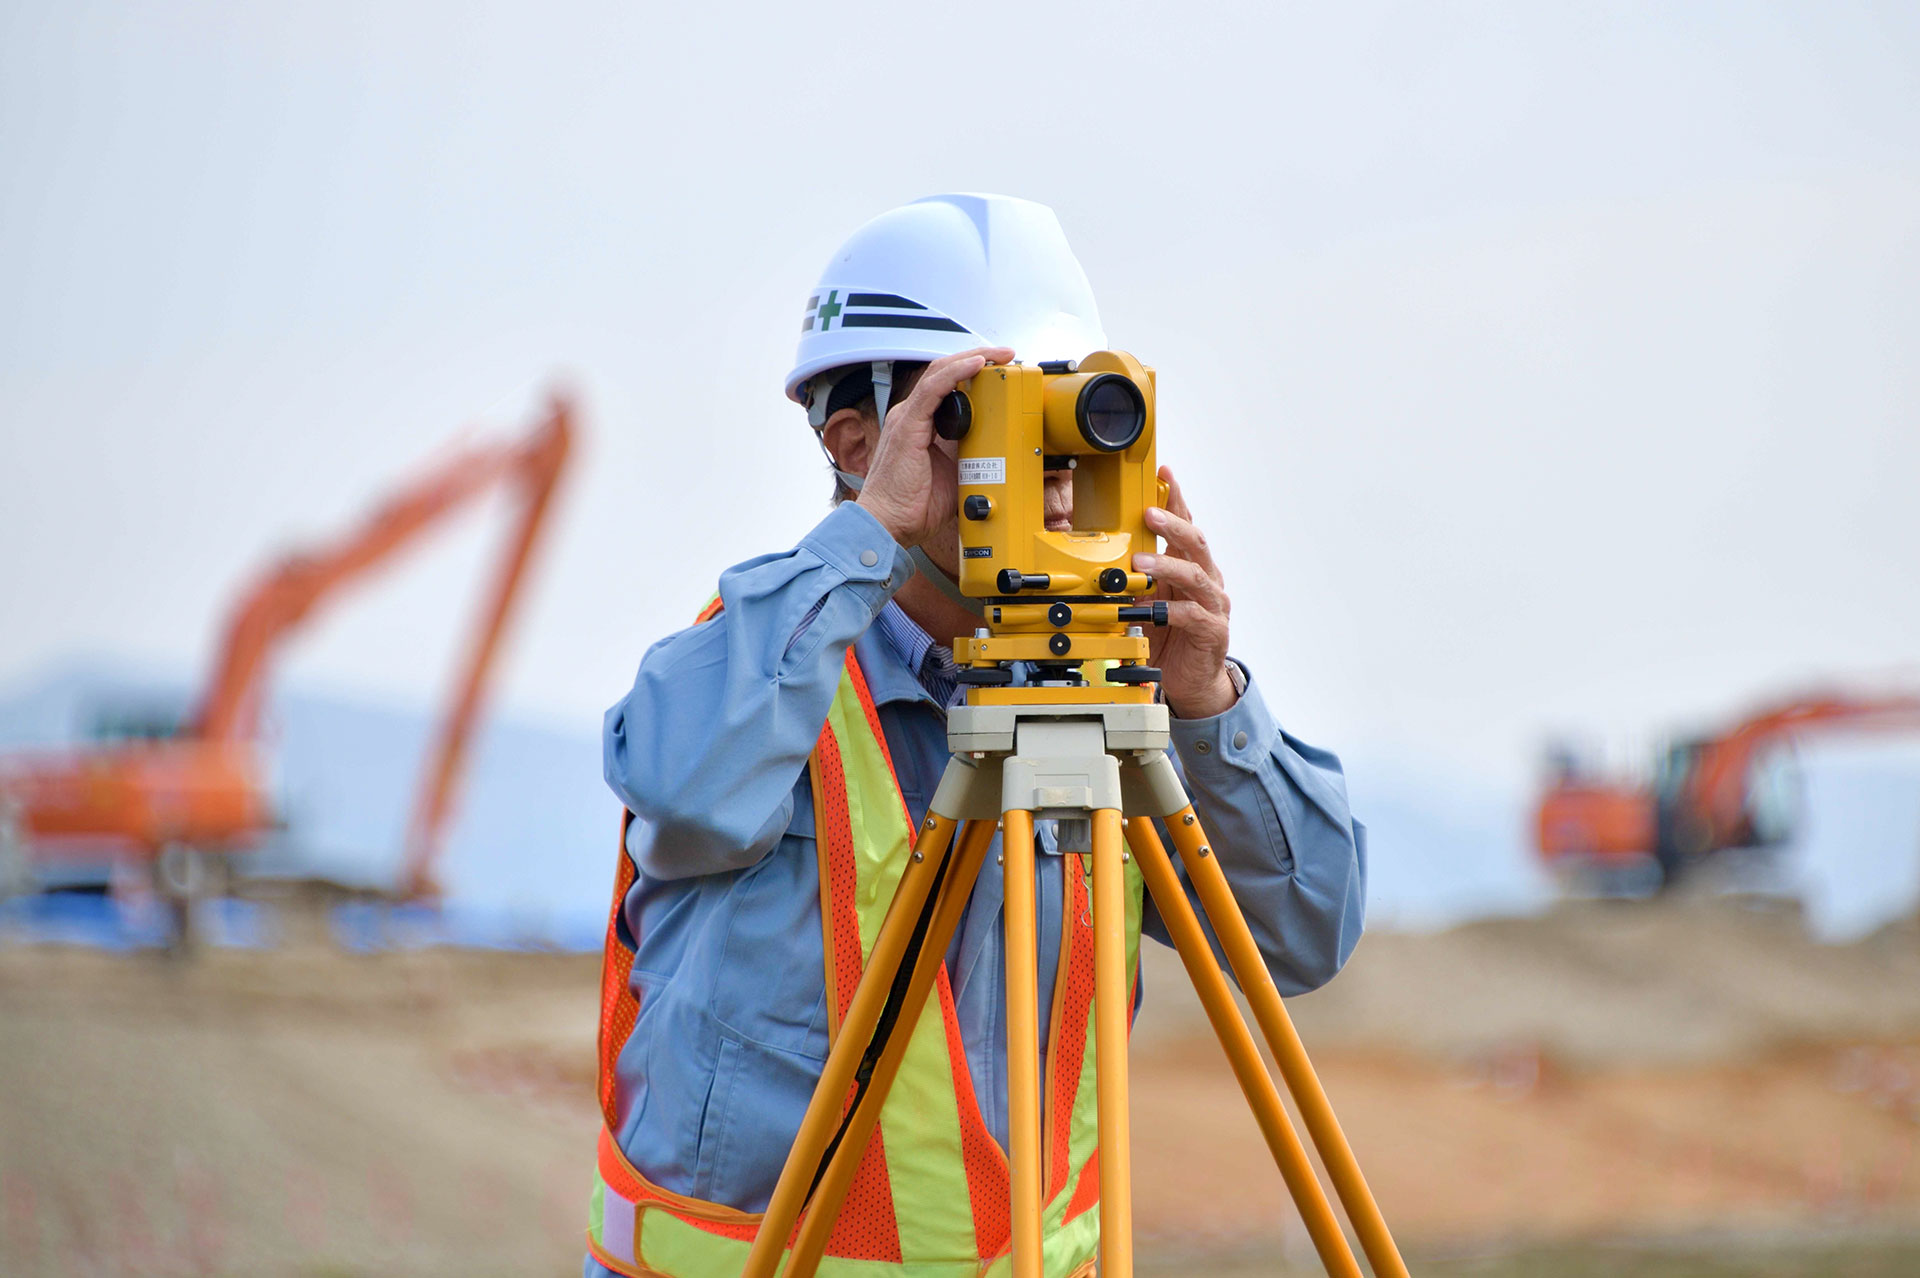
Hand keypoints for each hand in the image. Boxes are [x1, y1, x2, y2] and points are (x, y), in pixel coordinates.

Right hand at [856, 346, 1014, 547]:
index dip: (974, 373)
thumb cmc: (914, 506)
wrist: (888, 524)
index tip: (1002, 371)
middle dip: (979, 358)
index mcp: (921, 425)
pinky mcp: (907, 425)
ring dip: (973, 358)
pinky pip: (933, 389)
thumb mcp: (955, 474)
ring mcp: (907, 418)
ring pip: (940, 373)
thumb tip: (998, 447)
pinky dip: (956, 372)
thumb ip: (971, 455)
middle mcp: (912, 416)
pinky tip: (977, 364)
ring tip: (999, 354)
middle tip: (1007, 355)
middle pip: (945, 373)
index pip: (948, 387)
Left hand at [1132, 467, 1236, 718]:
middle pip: (1196, 543)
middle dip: (1173, 524)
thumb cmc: (1169, 636)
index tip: (1164, 473)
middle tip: (1149, 512)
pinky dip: (1173, 610)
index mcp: (1191, 566)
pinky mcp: (1212, 631)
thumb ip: (1136, 577)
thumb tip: (1107, 553)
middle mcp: (1207, 580)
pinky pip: (1194, 615)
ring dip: (1167, 565)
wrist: (1190, 680)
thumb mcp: (1147, 599)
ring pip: (1195, 576)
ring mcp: (1213, 605)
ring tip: (1141, 562)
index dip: (1176, 498)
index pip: (1186, 525)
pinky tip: (1157, 609)